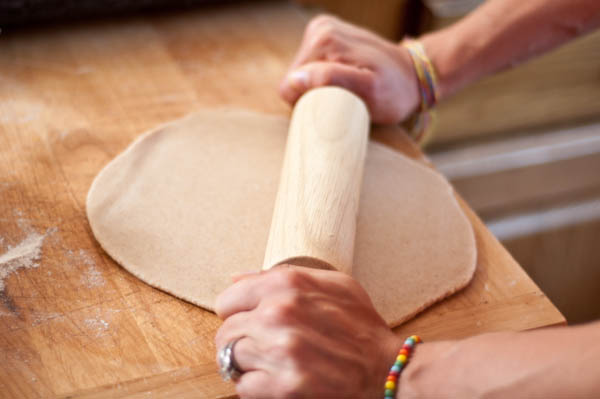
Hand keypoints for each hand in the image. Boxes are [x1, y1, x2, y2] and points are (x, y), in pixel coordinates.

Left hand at [215, 266, 401, 397]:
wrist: (385, 369)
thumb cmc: (360, 325)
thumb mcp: (332, 284)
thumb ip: (282, 276)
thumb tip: (236, 278)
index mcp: (287, 284)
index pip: (227, 300)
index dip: (238, 313)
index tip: (250, 321)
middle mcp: (279, 314)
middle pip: (226, 332)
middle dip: (241, 340)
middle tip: (263, 346)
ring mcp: (280, 351)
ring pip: (231, 359)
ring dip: (247, 363)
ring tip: (271, 363)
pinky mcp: (283, 386)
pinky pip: (243, 386)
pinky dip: (255, 386)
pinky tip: (277, 379)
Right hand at [279, 15, 419, 123]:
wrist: (415, 75)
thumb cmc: (395, 91)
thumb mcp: (368, 92)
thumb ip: (331, 81)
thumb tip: (295, 79)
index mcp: (323, 40)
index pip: (289, 85)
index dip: (307, 103)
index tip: (335, 105)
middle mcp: (320, 29)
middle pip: (294, 78)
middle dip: (314, 94)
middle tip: (344, 99)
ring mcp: (323, 29)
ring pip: (301, 74)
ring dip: (320, 87)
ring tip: (347, 90)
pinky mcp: (326, 36)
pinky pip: (311, 66)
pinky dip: (324, 78)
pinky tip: (345, 79)